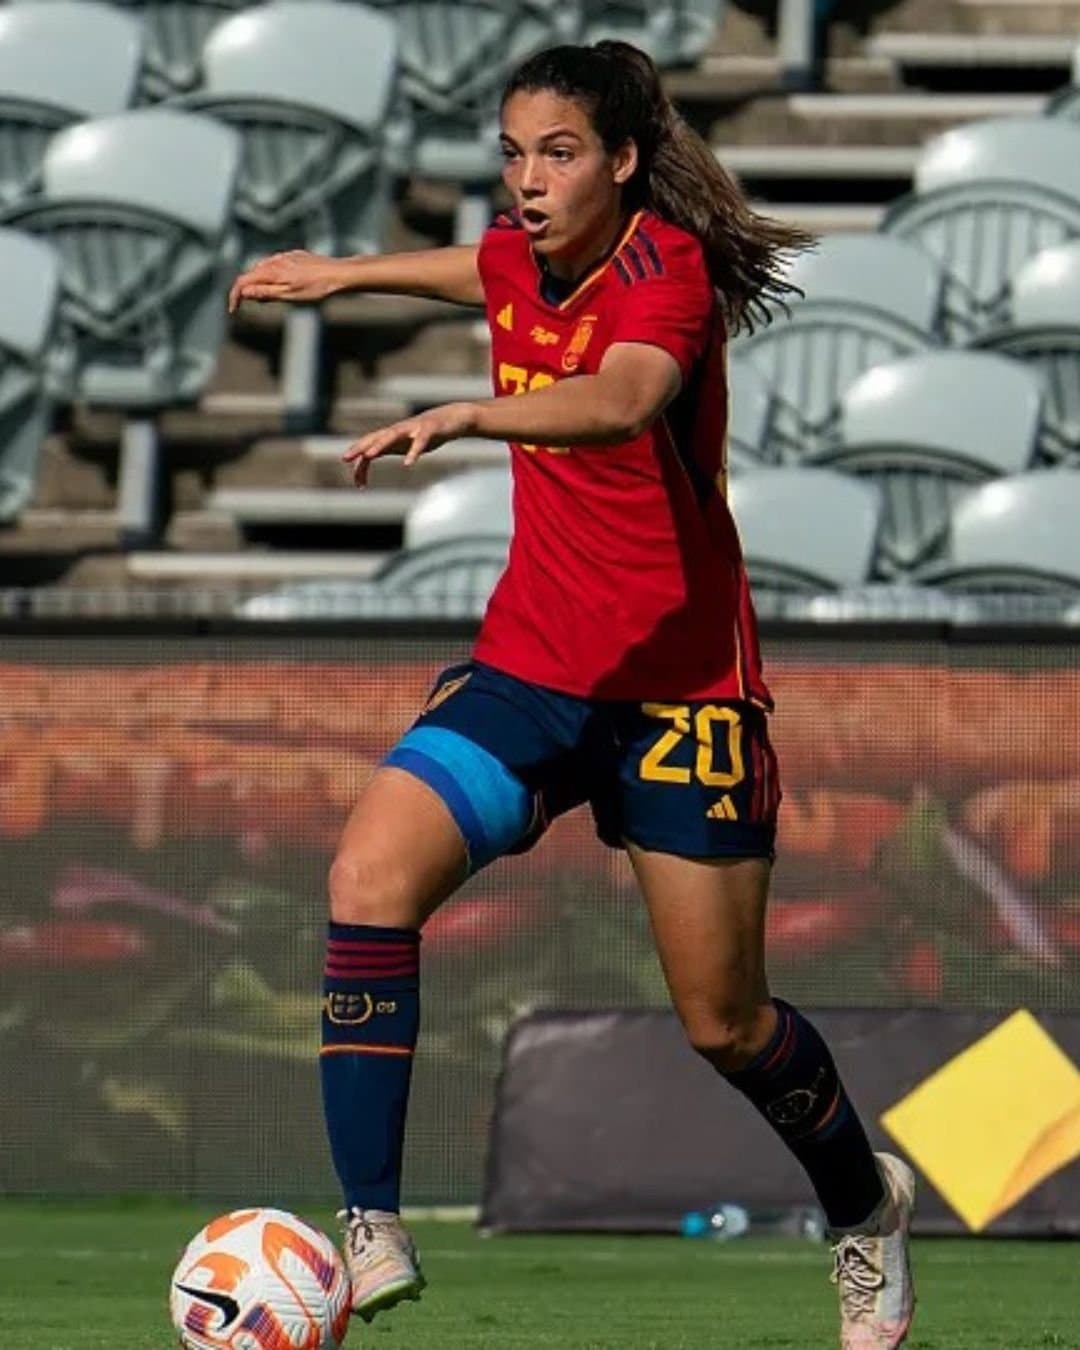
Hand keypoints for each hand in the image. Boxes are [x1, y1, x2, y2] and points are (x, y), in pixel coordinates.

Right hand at [228, 250, 340, 312]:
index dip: (235, 296)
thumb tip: (244, 292)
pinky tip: (283, 284)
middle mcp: (276, 260)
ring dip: (260, 283)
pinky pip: (276, 264)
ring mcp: (286, 256)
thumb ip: (266, 293)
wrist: (340, 274)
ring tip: (269, 298)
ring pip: (264, 269)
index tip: (234, 310)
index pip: (243, 281)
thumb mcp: (290, 295)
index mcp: (272, 271)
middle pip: (252, 274)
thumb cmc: (317, 288)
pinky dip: (273, 276)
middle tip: (255, 305)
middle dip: (248, 290)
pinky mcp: (296, 256)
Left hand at [341, 403, 477, 486]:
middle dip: (360, 447)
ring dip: (379, 445)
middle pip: (376, 437)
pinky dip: (413, 452)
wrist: (455, 418)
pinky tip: (408, 465)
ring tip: (369, 456)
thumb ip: (389, 448)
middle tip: (345, 458)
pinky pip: (420, 442)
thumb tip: (369, 458)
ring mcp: (414, 428)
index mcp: (393, 435)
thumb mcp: (406, 443)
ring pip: (393, 435)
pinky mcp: (430, 430)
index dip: (359, 456)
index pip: (371, 444)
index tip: (352, 475)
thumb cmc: (429, 433)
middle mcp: (400, 430)